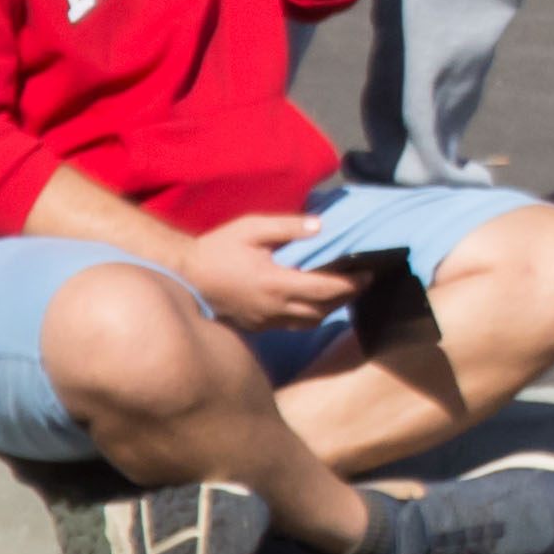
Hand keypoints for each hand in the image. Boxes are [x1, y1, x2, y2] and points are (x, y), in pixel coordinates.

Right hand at [171, 211, 348, 331]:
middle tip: (363, 281)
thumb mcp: (251, 229)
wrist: (183, 277)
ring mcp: (265, 321)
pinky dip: (309, 315)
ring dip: (330, 308)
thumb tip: (321, 226)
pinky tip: (313, 301)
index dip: (352, 283)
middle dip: (347, 296)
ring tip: (343, 290)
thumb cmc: (217, 249)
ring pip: (309, 322)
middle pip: (323, 309)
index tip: (369, 272)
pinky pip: (292, 325)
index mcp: (276, 283)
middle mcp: (274, 308)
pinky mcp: (257, 327)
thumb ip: (288, 227)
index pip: (326, 288)